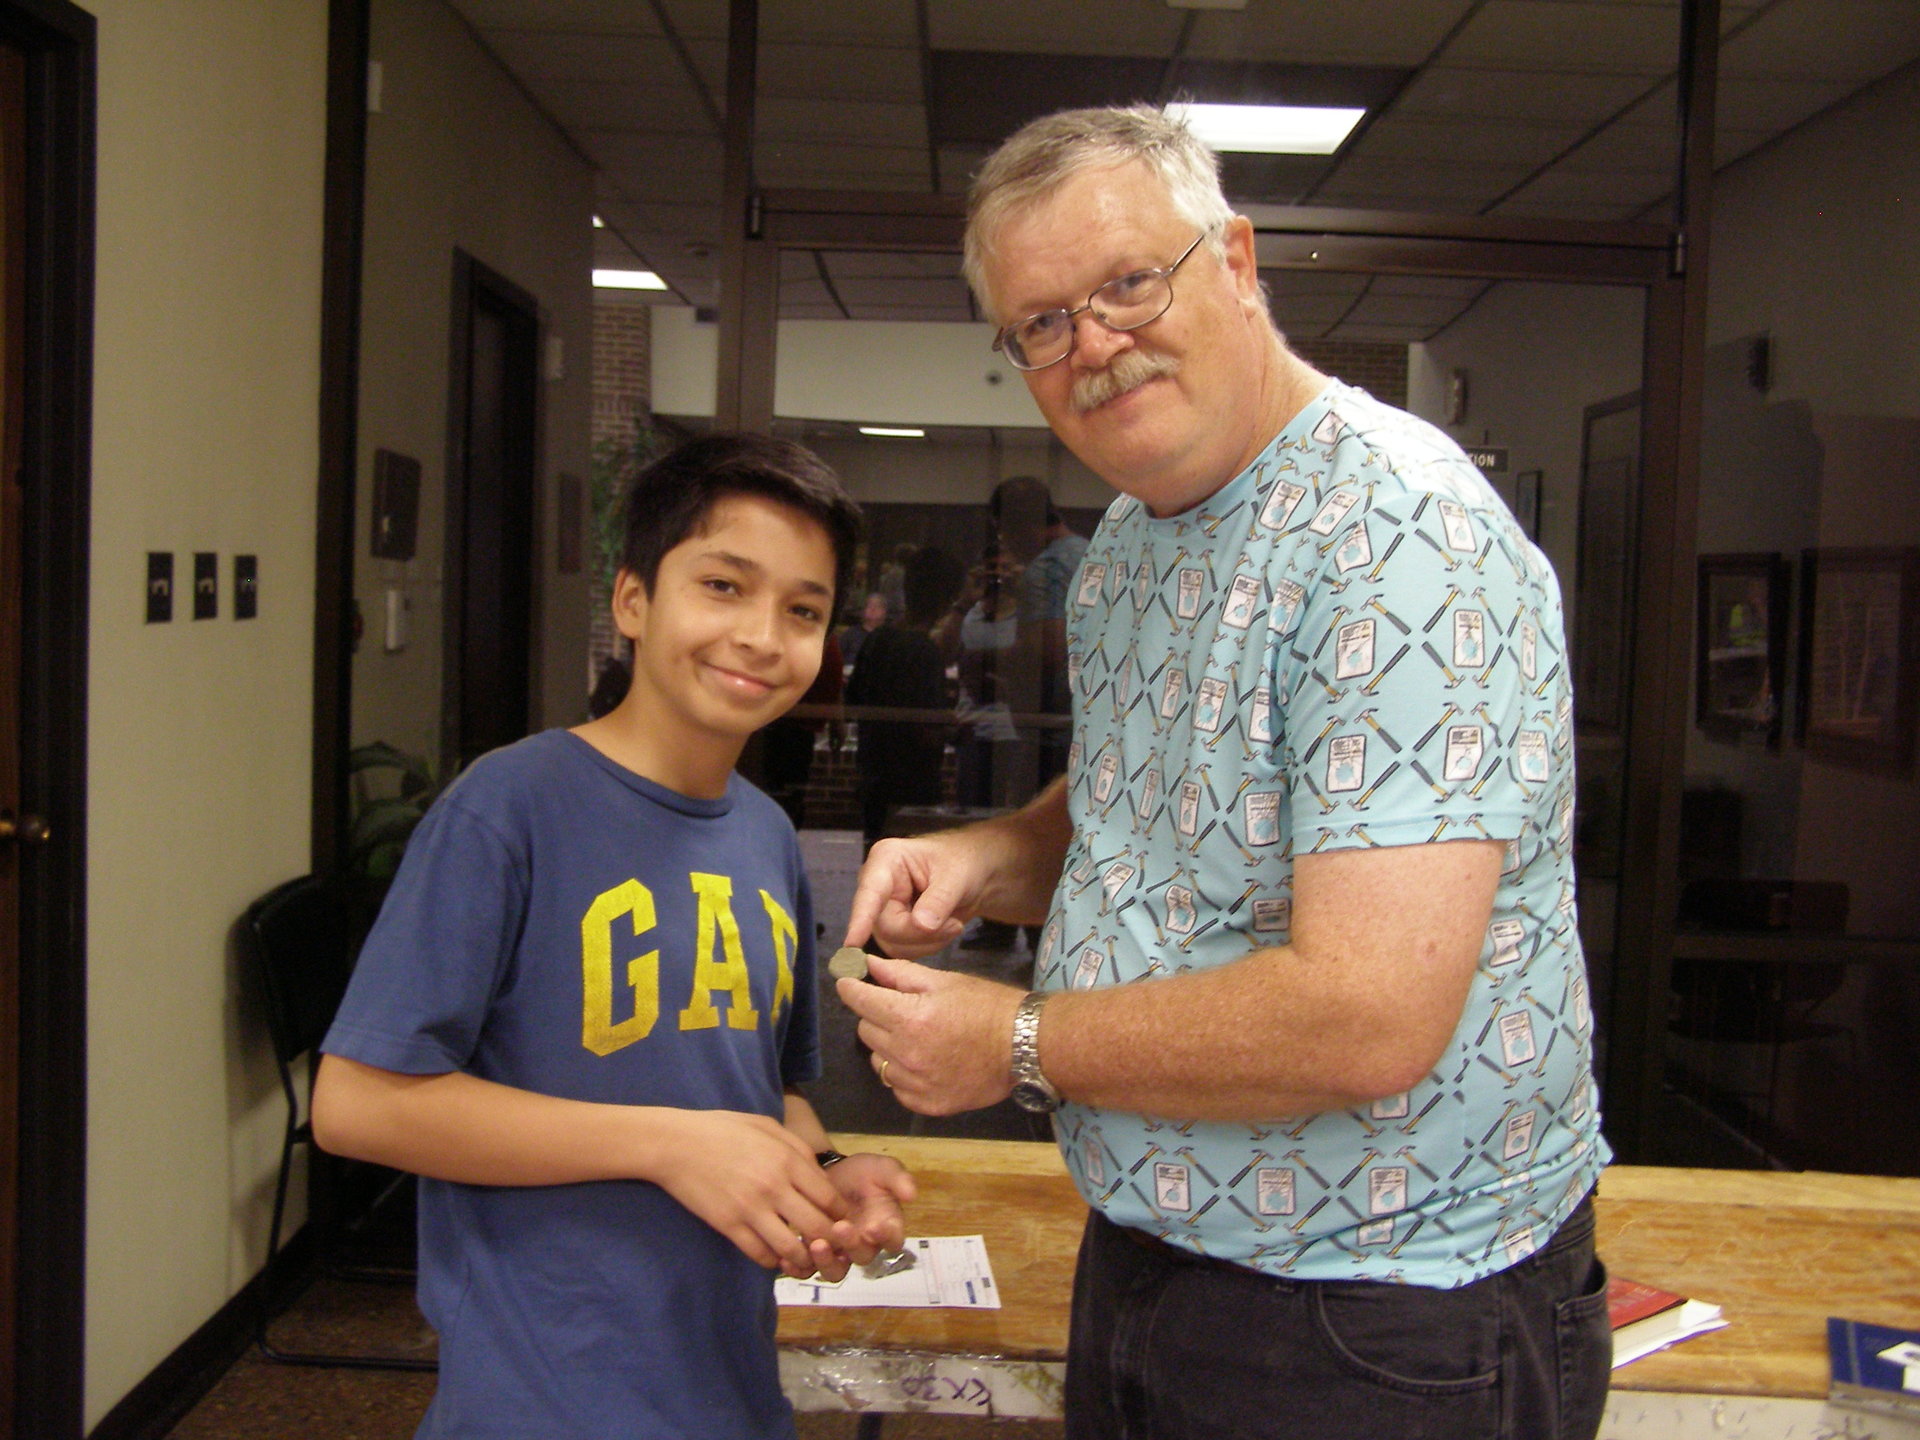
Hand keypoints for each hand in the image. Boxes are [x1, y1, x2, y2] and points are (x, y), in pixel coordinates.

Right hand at [647, 1110, 849, 1276]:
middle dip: (829, 1241)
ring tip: (803, 1257)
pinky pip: (759, 1254)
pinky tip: (774, 1255)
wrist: (676, 1144)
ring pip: (791, 1248)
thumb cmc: (723, 1130)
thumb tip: (820, 1175)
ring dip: (802, 1258)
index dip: (840, 1215)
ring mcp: (751, 1209)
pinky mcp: (728, 1225)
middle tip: (829, 1245)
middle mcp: (775, 1187)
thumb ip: (798, 1150)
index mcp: (788, 1160)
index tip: (839, 1221)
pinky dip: (772, 1260)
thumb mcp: (768, 1127)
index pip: (830, 1198)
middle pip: (818, 1228)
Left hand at [808, 1152, 916, 1280]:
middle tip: (841, 1227)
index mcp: (886, 1226)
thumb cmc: (861, 1173)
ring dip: (827, 1262)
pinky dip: (799, 1269)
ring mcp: (839, 1253)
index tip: (875, 1225)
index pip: (893, 1240)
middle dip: (852, 1245)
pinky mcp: (815, 1255)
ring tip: (816, 1244)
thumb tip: (912, 1193)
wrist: (829, 1171)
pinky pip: (808, 1270)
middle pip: (862, 1257)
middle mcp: (865, 1245)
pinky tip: (788, 1259)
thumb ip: (898, 1178)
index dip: (886, 1237)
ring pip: (836, 1271)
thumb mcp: (882, 1169)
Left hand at [837, 956, 1026, 1115]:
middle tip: (900, 1009)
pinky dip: (903, 1074)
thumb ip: (901, 974)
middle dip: (876, 1016)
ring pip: (878, 1061)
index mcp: (909, 1018)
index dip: (851, 988)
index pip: (859, 1001)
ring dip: (888, 1047)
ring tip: (917, 1038)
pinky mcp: (927, 1104)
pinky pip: (896, 1087)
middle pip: (865, 1031)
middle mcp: (907, 1054)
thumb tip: (868, 965)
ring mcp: (916, 1084)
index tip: (849, 983)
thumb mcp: (945, 981)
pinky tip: (925, 1061)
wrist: (1025, 1046)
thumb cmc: (988, 1007)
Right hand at [845, 834, 985, 958]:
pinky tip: (944, 929)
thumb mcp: (957, 876)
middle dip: (921, 933)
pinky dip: (928, 946)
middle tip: (955, 925)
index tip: (851, 943)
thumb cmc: (962, 862)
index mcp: (887, 860)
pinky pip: (902, 951)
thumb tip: (921, 925)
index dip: (861, 919)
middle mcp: (876, 886)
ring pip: (893, 944)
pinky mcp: (891, 929)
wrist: (974, 876)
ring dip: (928, 942)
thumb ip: (939, 900)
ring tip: (953, 923)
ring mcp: (881, 910)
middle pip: (884, 927)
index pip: (870, 893)